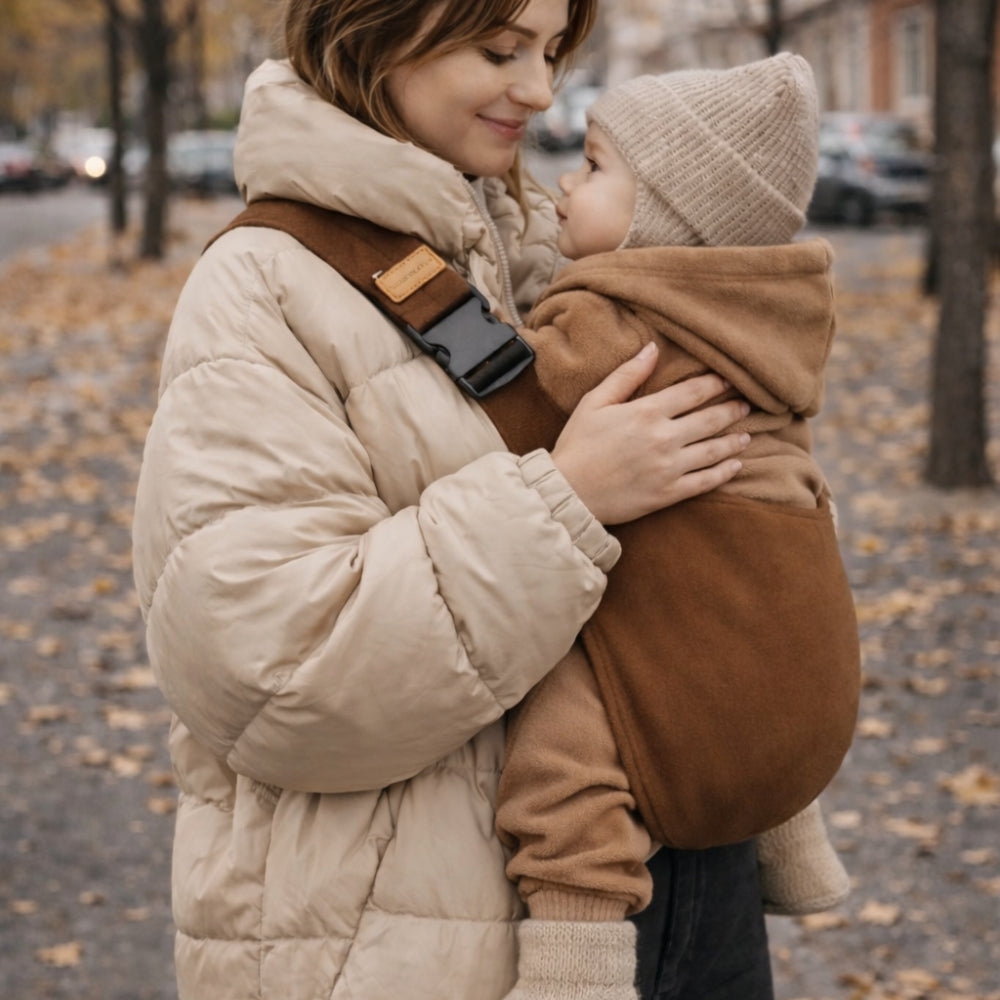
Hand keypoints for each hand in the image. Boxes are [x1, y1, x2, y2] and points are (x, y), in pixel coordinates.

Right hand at [551, 342, 749, 524]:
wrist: (568, 492)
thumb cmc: (577, 445)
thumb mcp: (594, 402)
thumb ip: (626, 375)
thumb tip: (653, 349)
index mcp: (647, 412)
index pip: (694, 392)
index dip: (716, 383)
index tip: (729, 379)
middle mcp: (664, 438)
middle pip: (711, 419)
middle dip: (732, 410)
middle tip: (746, 405)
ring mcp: (669, 467)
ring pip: (714, 450)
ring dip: (735, 440)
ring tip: (747, 435)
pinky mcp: (669, 493)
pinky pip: (706, 481)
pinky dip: (725, 472)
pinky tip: (736, 465)